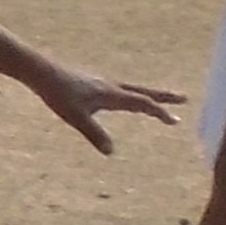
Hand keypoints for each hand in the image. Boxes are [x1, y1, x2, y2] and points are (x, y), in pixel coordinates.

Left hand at [34, 64, 180, 154]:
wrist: (41, 71)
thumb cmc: (58, 94)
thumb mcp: (76, 118)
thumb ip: (94, 134)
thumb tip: (111, 152)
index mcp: (112, 94)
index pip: (142, 104)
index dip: (160, 113)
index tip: (176, 121)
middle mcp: (111, 86)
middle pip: (144, 91)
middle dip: (164, 97)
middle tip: (184, 99)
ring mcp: (103, 82)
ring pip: (133, 88)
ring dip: (149, 95)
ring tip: (159, 101)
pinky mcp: (94, 82)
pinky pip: (120, 89)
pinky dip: (132, 94)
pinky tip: (124, 99)